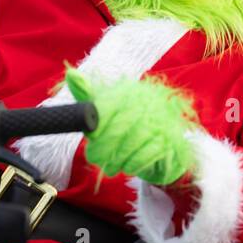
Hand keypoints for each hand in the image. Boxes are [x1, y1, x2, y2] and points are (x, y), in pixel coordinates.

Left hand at [66, 69, 197, 183]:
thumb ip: (88, 94)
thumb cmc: (128, 121)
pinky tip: (128, 167)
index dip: (98, 123)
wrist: (163, 137)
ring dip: (118, 159)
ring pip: (134, 141)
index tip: (92, 137)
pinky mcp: (171, 139)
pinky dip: (134, 163)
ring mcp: (161, 120)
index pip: (109, 105)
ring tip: (110, 167)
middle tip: (95, 158)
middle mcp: (147, 102)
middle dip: (103, 147)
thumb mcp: (106, 106)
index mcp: (128, 92)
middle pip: (120, 126)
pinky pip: (149, 153)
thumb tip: (71, 74)